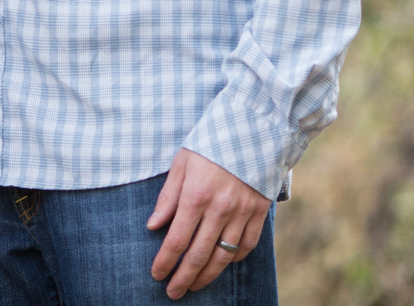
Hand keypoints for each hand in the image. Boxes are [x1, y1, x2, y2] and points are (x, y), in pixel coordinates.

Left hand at [146, 149, 268, 298]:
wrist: (253, 126)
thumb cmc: (211, 140)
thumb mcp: (182, 162)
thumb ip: (168, 196)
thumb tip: (153, 226)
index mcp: (196, 195)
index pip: (176, 240)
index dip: (165, 262)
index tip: (156, 274)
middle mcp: (220, 208)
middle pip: (198, 255)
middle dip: (183, 278)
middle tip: (172, 292)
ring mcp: (242, 212)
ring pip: (223, 256)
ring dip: (207, 276)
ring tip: (194, 286)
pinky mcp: (259, 211)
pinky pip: (247, 245)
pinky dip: (234, 259)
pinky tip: (223, 264)